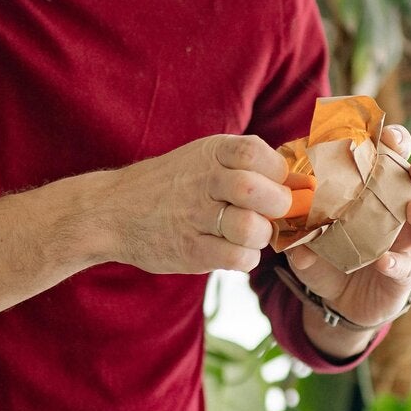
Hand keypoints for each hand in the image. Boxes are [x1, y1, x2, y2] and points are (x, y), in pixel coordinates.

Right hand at [101, 134, 294, 274]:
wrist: (111, 211)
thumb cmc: (170, 185)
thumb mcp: (201, 158)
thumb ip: (244, 164)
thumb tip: (300, 178)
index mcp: (211, 152)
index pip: (257, 153)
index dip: (280, 171)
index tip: (284, 184)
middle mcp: (202, 180)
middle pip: (258, 191)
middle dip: (279, 206)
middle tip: (275, 213)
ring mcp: (193, 216)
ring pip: (251, 228)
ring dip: (263, 235)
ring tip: (252, 234)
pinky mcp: (189, 250)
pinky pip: (237, 257)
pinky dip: (247, 258)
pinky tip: (236, 251)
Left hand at [284, 123, 410, 326]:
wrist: (337, 303)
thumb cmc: (328, 256)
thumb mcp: (308, 238)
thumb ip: (299, 228)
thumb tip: (289, 222)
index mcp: (379, 190)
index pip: (396, 156)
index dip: (399, 142)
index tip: (390, 137)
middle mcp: (402, 210)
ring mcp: (409, 242)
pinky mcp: (406, 274)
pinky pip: (409, 266)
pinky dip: (397, 263)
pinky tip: (384, 262)